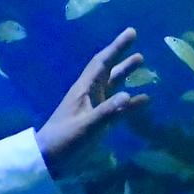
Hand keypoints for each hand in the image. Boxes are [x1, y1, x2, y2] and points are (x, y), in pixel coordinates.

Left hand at [35, 29, 149, 175]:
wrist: (49, 160)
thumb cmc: (64, 140)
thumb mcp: (87, 126)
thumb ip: (108, 112)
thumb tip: (129, 95)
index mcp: (84, 89)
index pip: (102, 62)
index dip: (117, 47)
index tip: (131, 33)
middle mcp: (89, 94)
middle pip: (109, 71)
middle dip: (122, 57)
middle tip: (139, 47)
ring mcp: (93, 108)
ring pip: (113, 86)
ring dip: (126, 75)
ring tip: (141, 62)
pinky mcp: (97, 122)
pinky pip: (117, 107)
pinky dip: (130, 103)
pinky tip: (144, 100)